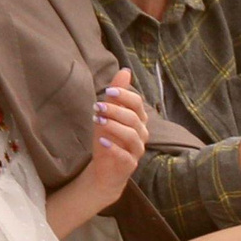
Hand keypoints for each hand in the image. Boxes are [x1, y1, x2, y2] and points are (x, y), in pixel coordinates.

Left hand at [49, 70, 148, 235]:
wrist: (105, 170)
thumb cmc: (108, 140)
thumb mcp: (108, 115)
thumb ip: (117, 96)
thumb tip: (125, 70)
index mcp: (138, 120)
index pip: (137, 104)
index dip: (124, 96)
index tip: (108, 91)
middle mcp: (141, 134)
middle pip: (135, 118)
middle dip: (116, 110)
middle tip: (98, 106)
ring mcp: (137, 150)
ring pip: (132, 135)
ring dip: (115, 126)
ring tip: (99, 120)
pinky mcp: (129, 165)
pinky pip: (126, 156)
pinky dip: (114, 148)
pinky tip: (102, 142)